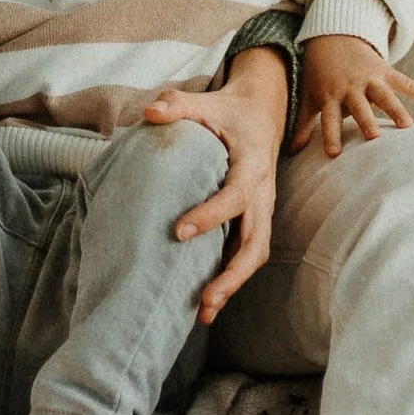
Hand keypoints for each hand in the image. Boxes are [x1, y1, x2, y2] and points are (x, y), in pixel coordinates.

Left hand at [153, 46, 286, 323]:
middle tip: (203, 300)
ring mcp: (262, 210)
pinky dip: (231, 278)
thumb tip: (150, 112)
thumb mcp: (207, 101)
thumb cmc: (229, 110)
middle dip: (232, 274)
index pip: (235, 196)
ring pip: (255, 255)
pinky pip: (247, 253)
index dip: (211, 216)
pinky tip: (206, 302)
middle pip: (256, 242)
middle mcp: (262, 193)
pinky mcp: (255, 220)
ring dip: (233, 285)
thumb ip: (177, 104)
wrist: (262, 113)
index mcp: (251, 165)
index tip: (179, 232)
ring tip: (204, 313)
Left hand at [289, 31, 413, 159]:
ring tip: (407, 126)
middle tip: (374, 137)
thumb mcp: (309, 96)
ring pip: (384, 95)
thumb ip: (303, 124)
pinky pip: (405, 81)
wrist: (332, 37)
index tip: (334, 154)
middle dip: (366, 120)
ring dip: (396, 108)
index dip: (330, 135)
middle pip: (359, 106)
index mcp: (331, 96)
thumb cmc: (319, 74)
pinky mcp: (385, 71)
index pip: (329, 119)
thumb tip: (290, 151)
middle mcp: (351, 88)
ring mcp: (370, 78)